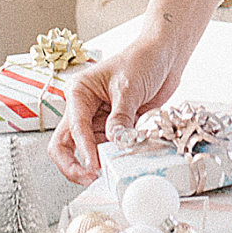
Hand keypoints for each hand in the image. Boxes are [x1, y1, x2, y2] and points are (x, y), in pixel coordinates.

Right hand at [48, 37, 186, 185]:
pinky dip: (114, 158)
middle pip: (65, 145)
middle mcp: (84, 108)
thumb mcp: (129, 88)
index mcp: (79, 93)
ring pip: (87, 151)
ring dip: (97, 163)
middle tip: (90, 178)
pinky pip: (109, 148)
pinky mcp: (116, 127)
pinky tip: (125, 162)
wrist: (166, 54)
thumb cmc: (143, 58)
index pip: (73, 128)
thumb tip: (114, 142)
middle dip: (73, 165)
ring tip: (112, 172)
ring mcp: (99, 119)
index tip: (95, 166)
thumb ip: (120, 118)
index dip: (83, 150)